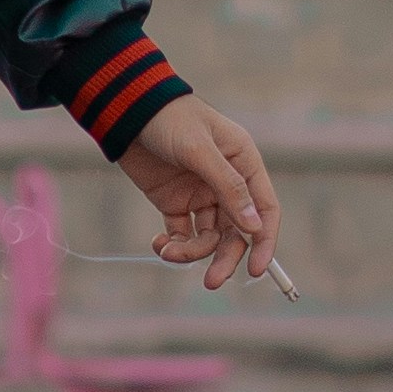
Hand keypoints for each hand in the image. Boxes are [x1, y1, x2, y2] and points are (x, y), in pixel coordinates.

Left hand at [121, 100, 282, 293]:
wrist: (127, 110)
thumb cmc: (170, 119)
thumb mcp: (199, 150)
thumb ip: (228, 187)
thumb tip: (254, 227)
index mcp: (244, 164)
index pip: (265, 210)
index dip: (264, 242)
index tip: (256, 270)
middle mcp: (227, 182)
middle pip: (236, 232)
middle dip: (224, 257)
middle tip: (211, 281)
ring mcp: (201, 194)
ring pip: (208, 237)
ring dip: (192, 251)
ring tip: (168, 251)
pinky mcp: (175, 202)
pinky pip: (182, 234)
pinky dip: (173, 245)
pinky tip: (159, 244)